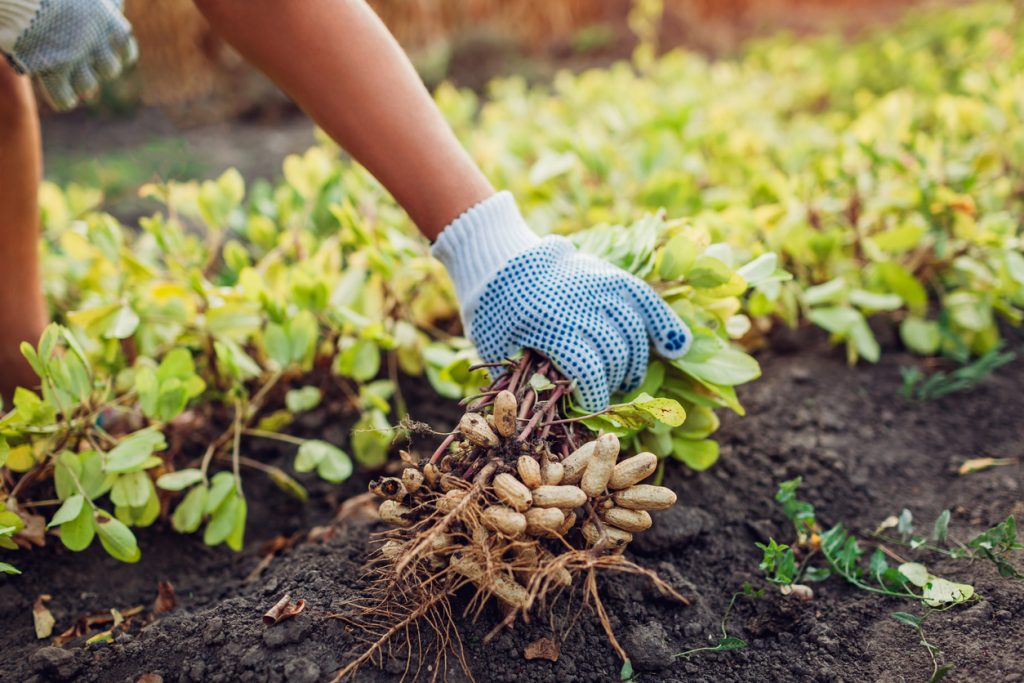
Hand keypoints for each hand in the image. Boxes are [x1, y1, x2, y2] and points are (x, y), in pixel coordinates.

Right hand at [0, 0, 136, 110]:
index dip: (119, 55)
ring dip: (81, 84)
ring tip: (70, 76)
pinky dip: (64, 100)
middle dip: (99, 69)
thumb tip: (117, 7)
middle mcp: (97, 43)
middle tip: (82, 61)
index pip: (127, 51)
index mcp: (109, 23)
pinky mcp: (53, 69)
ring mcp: (75, 58)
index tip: (106, 51)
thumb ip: (107, 4)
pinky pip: (63, 98)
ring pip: (88, 86)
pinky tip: (63, 97)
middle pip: (110, 70)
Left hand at [432, 192, 690, 411]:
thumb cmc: (494, 312)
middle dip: (613, 382)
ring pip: (634, 332)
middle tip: (605, 393)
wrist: (498, 259)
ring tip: (626, 379)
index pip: (589, 371)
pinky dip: (665, 324)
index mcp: (550, 325)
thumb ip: (520, 380)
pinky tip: (676, 347)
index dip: (595, 397)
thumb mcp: (497, 348)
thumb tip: (545, 416)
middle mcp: (581, 304)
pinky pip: (646, 301)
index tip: (591, 410)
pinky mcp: (611, 275)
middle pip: (616, 354)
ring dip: (635, 362)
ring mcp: (600, 286)